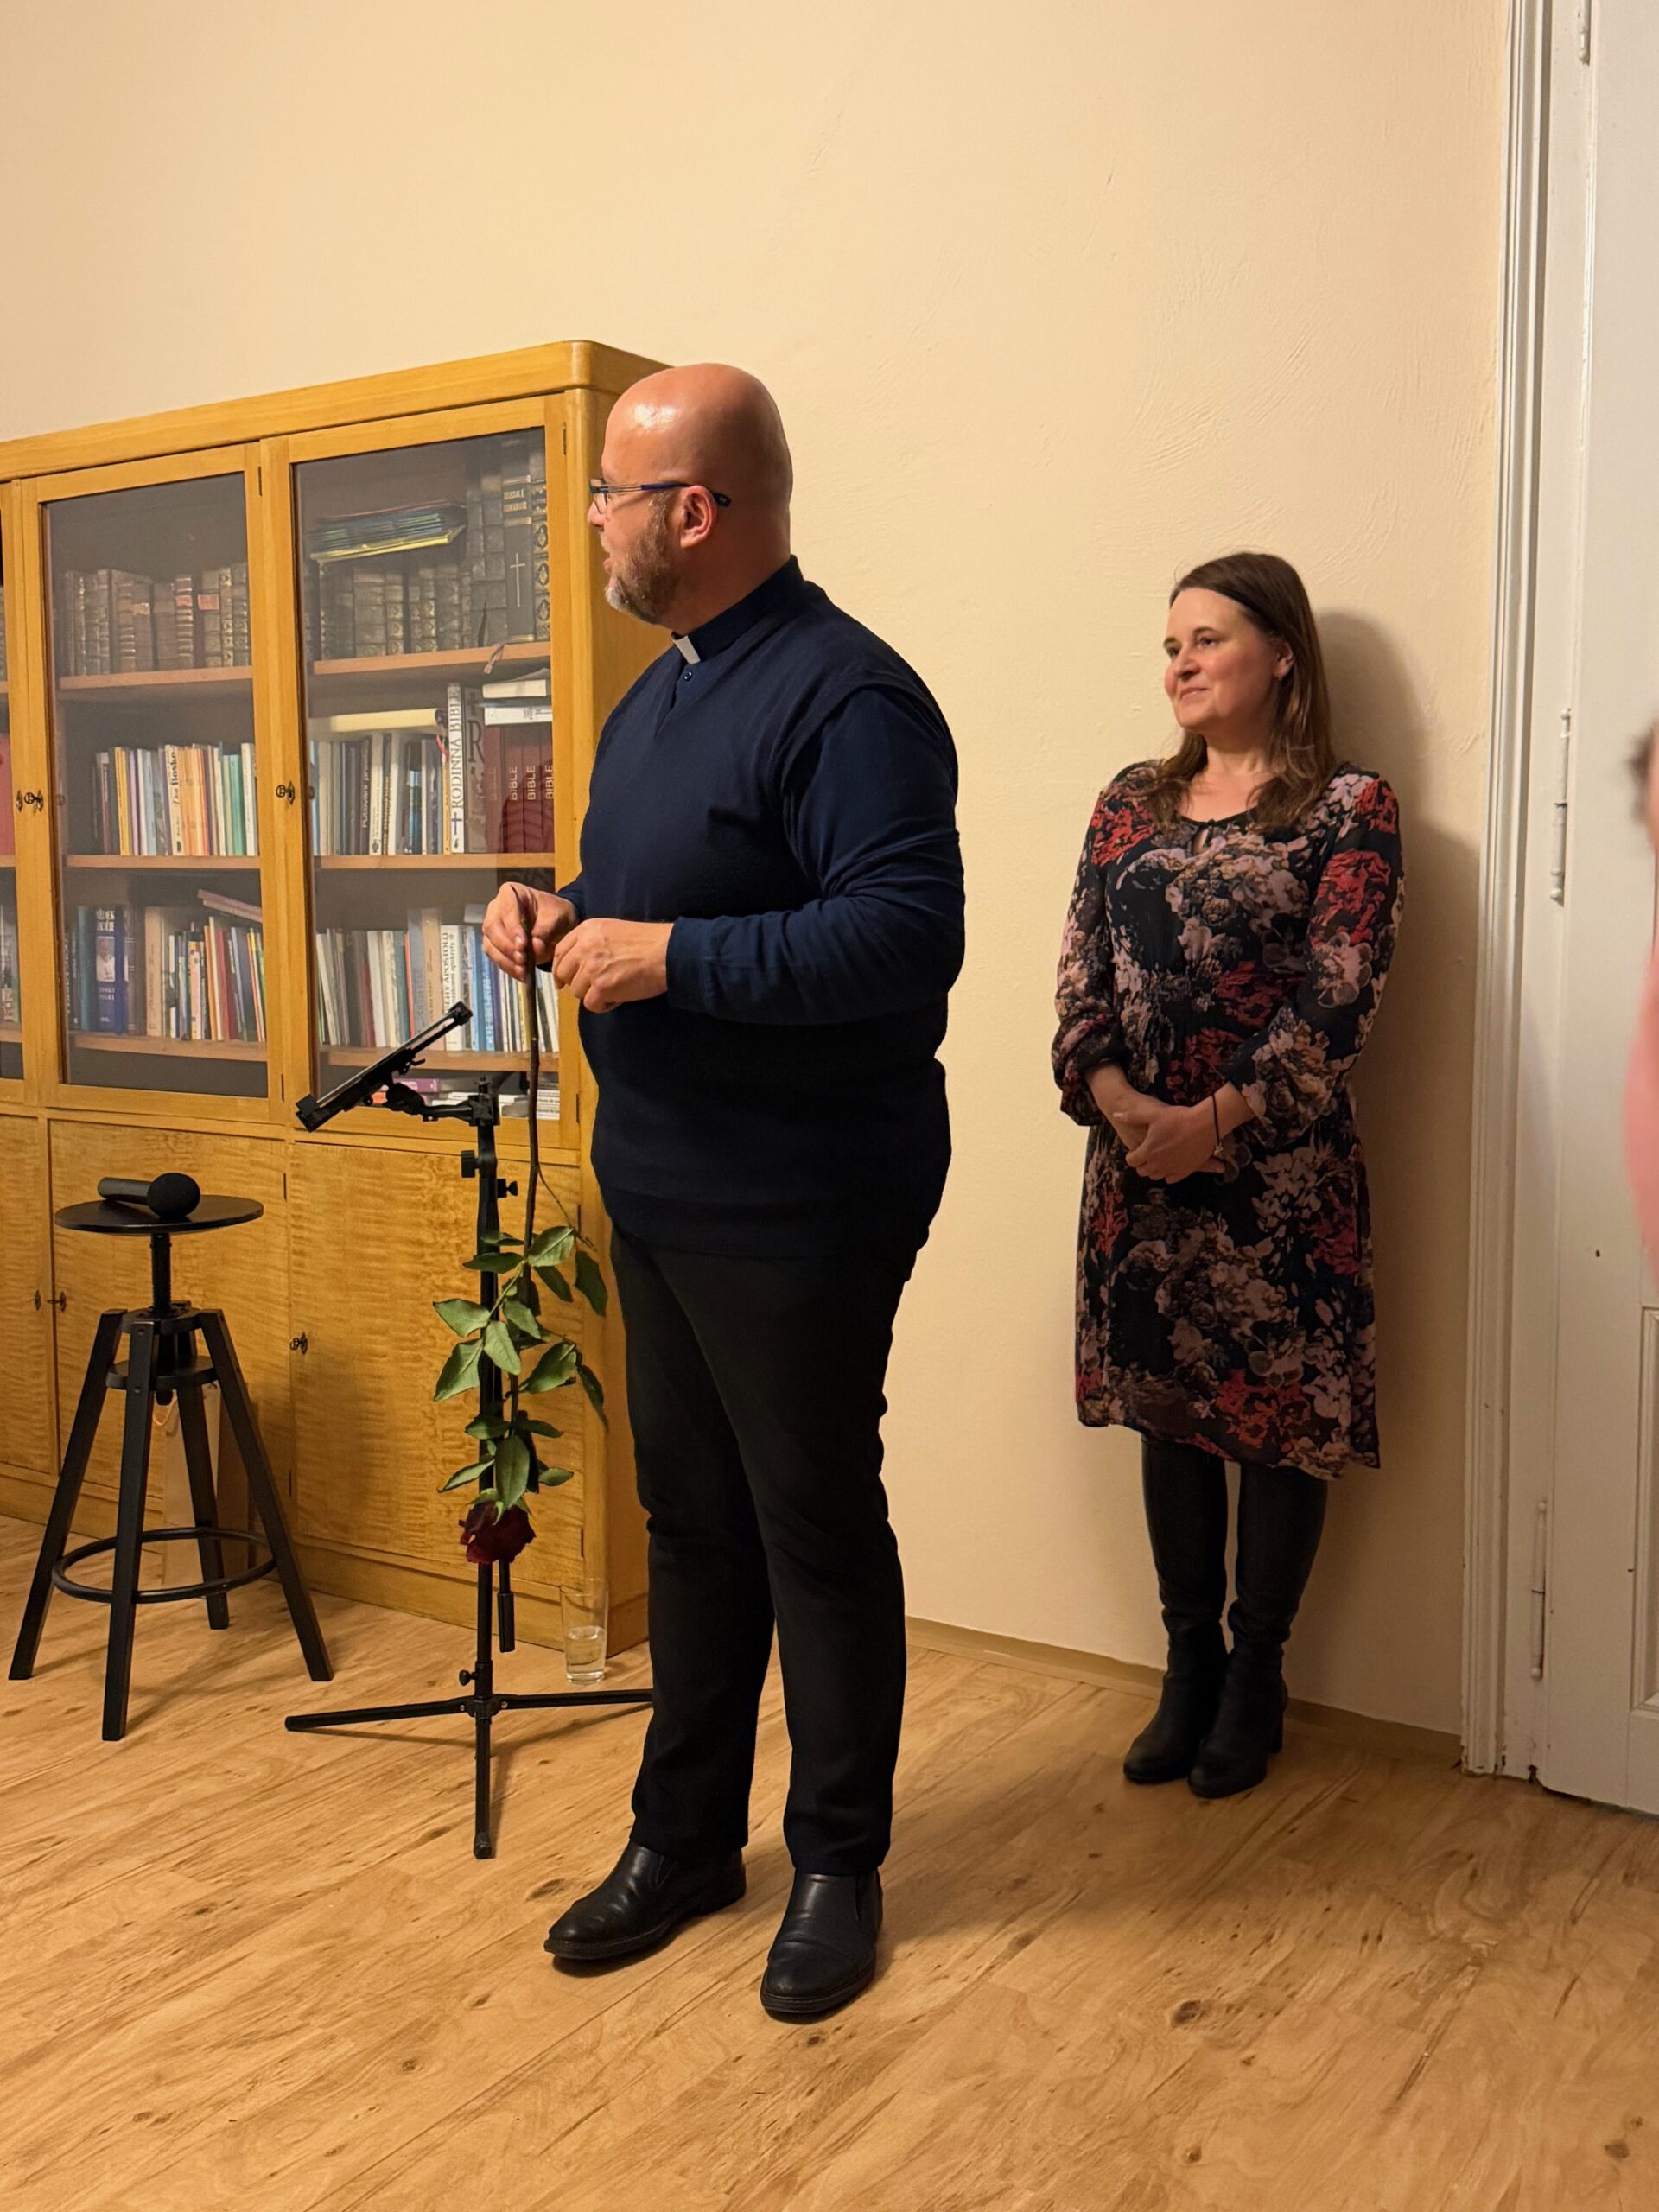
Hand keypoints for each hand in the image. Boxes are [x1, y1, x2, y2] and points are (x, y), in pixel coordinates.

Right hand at [482, 884, 578, 980]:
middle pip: (492, 927)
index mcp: (511, 893)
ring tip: (522, 971)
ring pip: (490, 944)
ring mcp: (493, 926)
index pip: (506, 910)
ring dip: (505, 960)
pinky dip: (507, 967)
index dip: (512, 928)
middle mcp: (496, 908)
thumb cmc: (555, 913)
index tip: (523, 944)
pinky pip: (495, 956)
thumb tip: (535, 948)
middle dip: (506, 946)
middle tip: (522, 960)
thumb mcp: (557, 916)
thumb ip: (545, 929)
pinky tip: (521, 974)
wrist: (557, 923)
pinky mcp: (495, 943)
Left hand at [553, 919, 672, 1012]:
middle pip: (564, 973)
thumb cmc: (646, 942)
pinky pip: (591, 1005)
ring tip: (614, 989)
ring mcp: (591, 968)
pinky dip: (604, 1005)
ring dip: (593, 994)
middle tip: (594, 987)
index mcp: (586, 930)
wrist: (667, 952)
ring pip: (577, 991)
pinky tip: (618, 997)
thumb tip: (576, 965)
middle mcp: (584, 947)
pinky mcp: (601, 987)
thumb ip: (591, 942)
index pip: (560, 952)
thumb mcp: (612, 930)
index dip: (561, 968)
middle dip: (576, 983)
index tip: (564, 979)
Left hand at [1123, 1100, 1225, 1182]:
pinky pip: (1171, 1178)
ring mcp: (1172, 1169)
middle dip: (1142, 1163)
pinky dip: (1169, 1173)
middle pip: (1142, 1171)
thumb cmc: (1178, 1118)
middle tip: (1147, 1153)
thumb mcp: (1152, 1114)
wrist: (1205, 1124)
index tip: (1137, 1150)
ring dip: (1154, 1169)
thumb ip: (1132, 1117)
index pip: (1132, 1161)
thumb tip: (1116, 1115)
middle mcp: (1158, 1164)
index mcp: (1148, 1151)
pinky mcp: (1185, 1171)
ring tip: (1158, 1157)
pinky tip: (1171, 1163)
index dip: (1132, 1155)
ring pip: (1156, 1176)